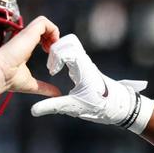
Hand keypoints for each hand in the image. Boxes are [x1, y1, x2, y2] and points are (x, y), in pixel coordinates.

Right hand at [0, 15, 60, 95]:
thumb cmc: (9, 79)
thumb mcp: (31, 84)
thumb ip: (44, 88)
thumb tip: (56, 94)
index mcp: (24, 48)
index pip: (38, 38)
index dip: (48, 43)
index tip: (51, 56)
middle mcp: (25, 39)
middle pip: (42, 28)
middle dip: (53, 37)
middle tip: (53, 52)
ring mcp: (26, 34)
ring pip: (43, 22)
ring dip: (53, 32)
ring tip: (53, 47)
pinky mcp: (29, 32)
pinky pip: (44, 22)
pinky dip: (53, 30)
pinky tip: (52, 44)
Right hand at [30, 34, 150, 130]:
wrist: (120, 107)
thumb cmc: (100, 106)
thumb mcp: (74, 107)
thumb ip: (53, 106)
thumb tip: (33, 111)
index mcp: (84, 69)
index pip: (67, 49)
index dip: (55, 57)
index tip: (52, 71)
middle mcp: (86, 62)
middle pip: (69, 41)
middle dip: (55, 49)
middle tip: (51, 66)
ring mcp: (86, 63)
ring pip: (72, 44)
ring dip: (59, 51)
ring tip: (53, 68)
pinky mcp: (86, 67)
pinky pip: (73, 52)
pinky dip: (63, 56)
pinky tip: (58, 70)